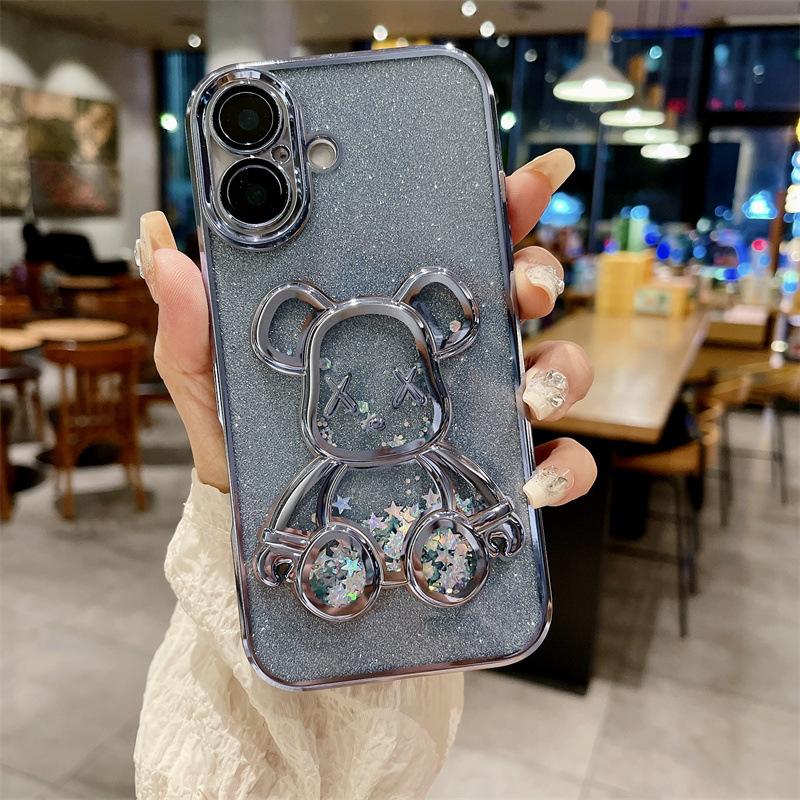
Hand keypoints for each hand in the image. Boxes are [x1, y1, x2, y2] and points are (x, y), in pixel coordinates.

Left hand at [137, 147, 595, 503]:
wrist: (271, 537)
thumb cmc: (251, 448)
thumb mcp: (218, 385)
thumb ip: (196, 327)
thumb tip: (166, 249)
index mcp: (390, 315)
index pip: (450, 243)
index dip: (494, 203)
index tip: (517, 180)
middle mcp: (446, 354)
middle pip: (518, 292)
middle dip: (539, 271)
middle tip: (522, 284)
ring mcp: (477, 410)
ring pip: (555, 366)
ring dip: (563, 369)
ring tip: (531, 389)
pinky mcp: (492, 472)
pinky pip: (555, 464)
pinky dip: (563, 469)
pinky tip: (534, 483)